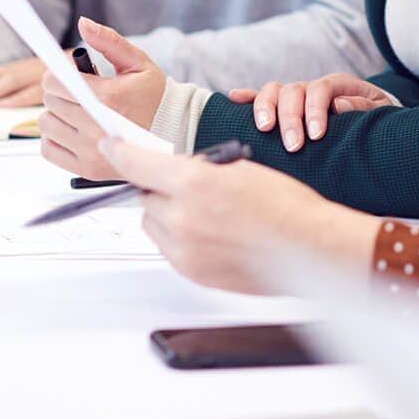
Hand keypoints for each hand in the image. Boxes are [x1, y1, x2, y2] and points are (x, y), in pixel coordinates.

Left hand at [38, 17, 165, 179]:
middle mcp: (96, 127)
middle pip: (50, 102)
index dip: (57, 75)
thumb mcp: (137, 62)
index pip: (56, 83)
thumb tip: (83, 23)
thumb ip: (109, 41)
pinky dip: (55, 139)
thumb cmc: (154, 96)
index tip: (69, 76)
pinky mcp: (86, 169)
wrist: (173, 132)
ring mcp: (91, 151)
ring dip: (57, 115)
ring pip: (46, 125)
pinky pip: (48, 150)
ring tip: (79, 112)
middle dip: (61, 93)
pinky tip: (74, 131)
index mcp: (108, 97)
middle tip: (81, 93)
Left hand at [100, 138, 380, 292]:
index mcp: (194, 182)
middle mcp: (182, 218)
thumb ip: (196, 170)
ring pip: (154, 225)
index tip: (110, 145)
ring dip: (168, 215)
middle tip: (188, 186)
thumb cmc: (286, 205)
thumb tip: (171, 173)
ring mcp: (185, 250)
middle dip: (159, 189)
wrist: (309, 246)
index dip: (119, 152)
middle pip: (145, 197)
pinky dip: (181, 238)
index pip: (137, 164)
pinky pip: (169, 249)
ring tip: (207, 213)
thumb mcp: (238, 168)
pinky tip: (213, 232)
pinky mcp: (193, 273)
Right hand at [231, 73, 392, 152]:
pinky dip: (247, 98)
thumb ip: (362, 107)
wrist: (370, 117)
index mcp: (337, 84)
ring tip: (264, 129)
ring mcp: (295, 95)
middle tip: (293, 145)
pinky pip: (261, 97)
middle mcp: (311, 87)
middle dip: (290, 118)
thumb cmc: (374, 117)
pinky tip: (234, 99)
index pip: (320, 89)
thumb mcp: (379, 110)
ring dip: (266, 109)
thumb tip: (337, 106)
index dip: (315, 110)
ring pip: (274, 91)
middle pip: (293, 91)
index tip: (316, 135)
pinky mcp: (282, 106)